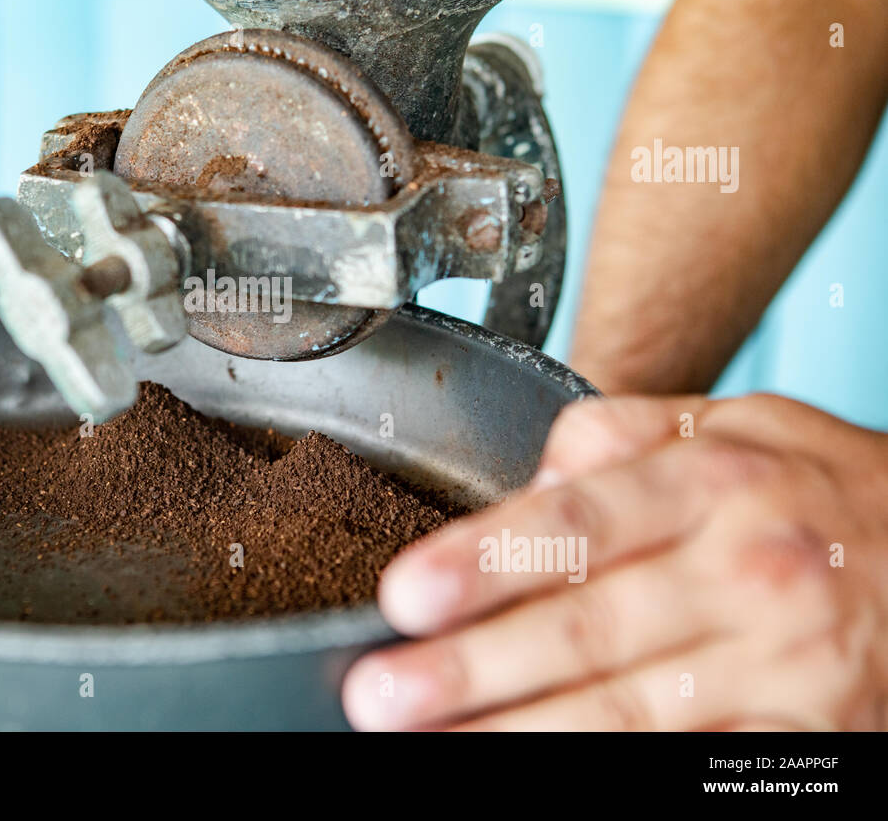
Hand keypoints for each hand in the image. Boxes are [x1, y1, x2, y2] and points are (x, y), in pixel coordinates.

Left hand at [343, 394, 887, 729]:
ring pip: (628, 715)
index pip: (578, 524)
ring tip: (435, 747)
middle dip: (473, 670)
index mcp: (714, 485)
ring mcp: (784, 669)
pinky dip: (610, 778)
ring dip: (520, 736)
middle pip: (587, 630)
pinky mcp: (807, 741)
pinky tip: (539, 775)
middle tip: (381, 694)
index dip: (486, 563)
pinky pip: (691, 772)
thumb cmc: (820, 488)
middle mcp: (748, 575)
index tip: (407, 595)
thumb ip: (619, 438)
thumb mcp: (735, 423)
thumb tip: (524, 481)